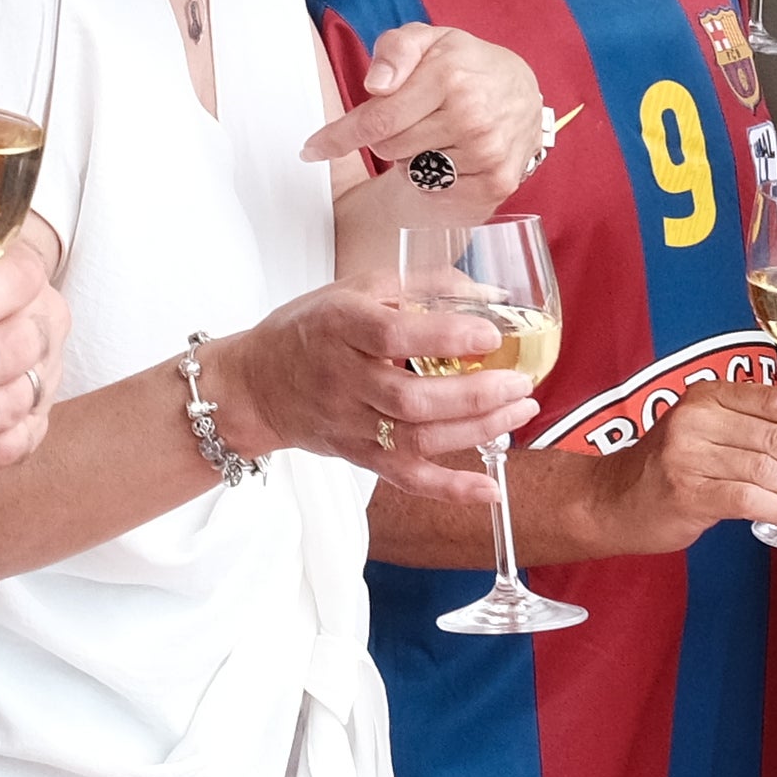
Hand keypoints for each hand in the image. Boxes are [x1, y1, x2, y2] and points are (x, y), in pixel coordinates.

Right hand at [222, 279, 540, 497]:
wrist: (257, 383)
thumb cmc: (312, 329)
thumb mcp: (357, 289)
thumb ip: (422, 287)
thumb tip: (491, 292)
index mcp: (340, 327)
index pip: (392, 334)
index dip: (445, 336)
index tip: (489, 332)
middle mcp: (342, 379)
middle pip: (411, 398)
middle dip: (474, 394)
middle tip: (519, 382)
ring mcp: (350, 424)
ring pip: (416, 439)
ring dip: (476, 430)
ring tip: (519, 411)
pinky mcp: (358, 455)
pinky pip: (406, 478)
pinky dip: (449, 489)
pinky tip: (489, 488)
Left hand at [299, 23, 553, 216]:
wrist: (521, 91)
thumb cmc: (465, 64)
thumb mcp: (428, 38)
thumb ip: (395, 51)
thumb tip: (376, 85)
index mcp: (449, 76)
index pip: (376, 120)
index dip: (338, 136)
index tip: (311, 149)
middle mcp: (471, 116)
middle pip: (388, 147)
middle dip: (388, 135)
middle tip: (415, 115)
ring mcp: (487, 152)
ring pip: (412, 172)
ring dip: (413, 156)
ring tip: (439, 131)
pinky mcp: (497, 181)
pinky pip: (438, 190)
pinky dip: (435, 177)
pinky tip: (454, 154)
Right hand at [587, 372, 776, 557]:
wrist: (609, 499)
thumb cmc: (668, 469)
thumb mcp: (707, 433)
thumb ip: (753, 432)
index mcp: (709, 396)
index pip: (776, 401)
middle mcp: (696, 418)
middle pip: (776, 438)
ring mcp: (687, 454)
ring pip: (766, 470)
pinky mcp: (684, 492)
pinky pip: (746, 498)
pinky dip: (776, 509)